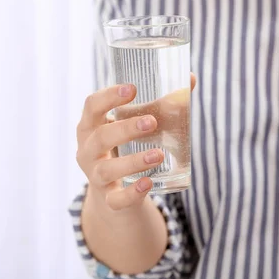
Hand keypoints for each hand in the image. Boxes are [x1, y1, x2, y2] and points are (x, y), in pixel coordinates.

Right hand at [76, 74, 195, 210]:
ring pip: (107, 170)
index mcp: (92, 126)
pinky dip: (132, 192)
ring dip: (133, 161)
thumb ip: (161, 104)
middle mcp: (88, 151)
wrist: (115, 195)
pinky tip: (148, 183)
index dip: (109, 96)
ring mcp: (96, 177)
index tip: (132, 88)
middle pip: (100, 137)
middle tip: (152, 122)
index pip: (91, 106)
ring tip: (158, 154)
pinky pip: (116, 199)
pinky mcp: (109, 201)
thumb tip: (190, 78)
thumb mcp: (136, 127)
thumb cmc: (126, 148)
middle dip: (126, 128)